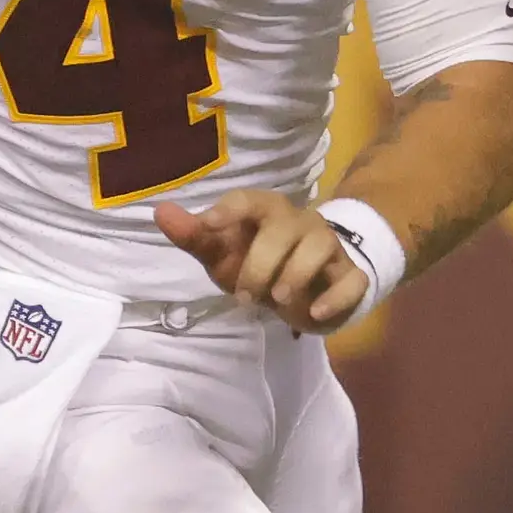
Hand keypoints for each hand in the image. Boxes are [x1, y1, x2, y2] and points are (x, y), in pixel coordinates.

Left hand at [154, 189, 368, 332]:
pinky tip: (314, 313)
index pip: (249, 199)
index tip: (208, 225)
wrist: (307, 289)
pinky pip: (352, 280)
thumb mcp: (222, 253)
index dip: (229, 209)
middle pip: (283, 228)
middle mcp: (299, 222)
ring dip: (295, 275)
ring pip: (320, 247)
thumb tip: (160, 212)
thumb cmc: (257, 263)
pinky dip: (336, 298)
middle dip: (260, 263)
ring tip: (277, 301)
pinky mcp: (350, 274)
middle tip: (244, 296)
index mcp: (265, 211)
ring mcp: (328, 246)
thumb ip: (194, 236)